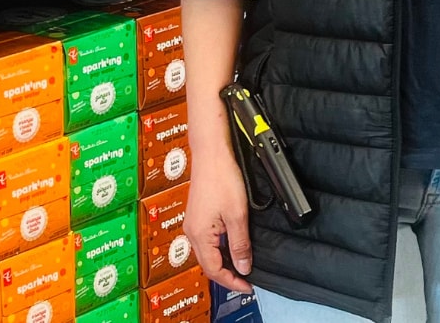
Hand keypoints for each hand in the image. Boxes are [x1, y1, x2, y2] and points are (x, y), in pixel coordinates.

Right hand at [183, 143, 253, 292]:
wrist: (211, 153)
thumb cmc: (222, 178)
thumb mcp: (237, 215)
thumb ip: (240, 245)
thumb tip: (243, 268)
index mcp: (199, 236)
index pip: (214, 271)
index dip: (232, 282)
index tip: (248, 286)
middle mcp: (191, 232)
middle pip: (208, 265)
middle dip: (227, 274)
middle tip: (247, 279)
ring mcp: (193, 223)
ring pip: (207, 253)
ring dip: (224, 262)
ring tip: (242, 264)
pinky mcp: (197, 216)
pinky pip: (207, 241)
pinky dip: (220, 249)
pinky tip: (233, 245)